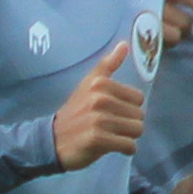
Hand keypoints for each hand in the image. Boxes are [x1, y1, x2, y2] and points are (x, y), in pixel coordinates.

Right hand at [49, 39, 146, 170]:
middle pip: (139, 116)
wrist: (53, 140)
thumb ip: (108, 65)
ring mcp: (98, 119)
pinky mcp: (98, 139)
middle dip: (128, 124)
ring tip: (111, 136)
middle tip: (110, 127)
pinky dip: (125, 149)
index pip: (138, 98)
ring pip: (137, 130)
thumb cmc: (75, 112)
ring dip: (127, 137)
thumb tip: (125, 44)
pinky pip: (129, 146)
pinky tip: (112, 147)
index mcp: (100, 83)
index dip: (128, 108)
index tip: (113, 112)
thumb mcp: (88, 84)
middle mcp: (100, 99)